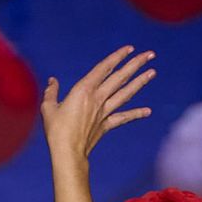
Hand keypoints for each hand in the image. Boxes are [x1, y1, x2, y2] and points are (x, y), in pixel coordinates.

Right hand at [41, 46, 156, 168]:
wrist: (67, 153)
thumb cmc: (56, 130)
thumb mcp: (48, 108)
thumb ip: (51, 92)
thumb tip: (52, 81)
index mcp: (84, 90)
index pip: (104, 68)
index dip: (118, 57)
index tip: (130, 48)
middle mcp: (97, 98)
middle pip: (120, 77)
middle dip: (135, 64)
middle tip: (150, 54)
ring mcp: (104, 112)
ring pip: (125, 93)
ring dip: (140, 82)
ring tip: (152, 72)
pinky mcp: (106, 126)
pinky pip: (123, 118)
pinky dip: (135, 114)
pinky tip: (148, 111)